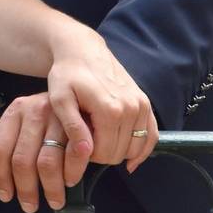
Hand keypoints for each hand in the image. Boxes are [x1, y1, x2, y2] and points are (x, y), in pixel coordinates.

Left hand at [0, 93, 70, 211]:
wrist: (82, 98)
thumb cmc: (47, 121)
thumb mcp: (20, 132)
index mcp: (14, 112)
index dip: (0, 177)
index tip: (6, 195)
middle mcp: (34, 111)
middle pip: (22, 160)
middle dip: (26, 189)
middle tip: (29, 206)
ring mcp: (58, 116)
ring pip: (47, 163)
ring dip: (50, 188)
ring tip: (54, 201)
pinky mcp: (81, 123)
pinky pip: (73, 157)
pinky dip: (71, 174)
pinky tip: (69, 182)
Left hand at [46, 22, 158, 180]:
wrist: (83, 51)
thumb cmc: (67, 76)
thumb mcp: (60, 100)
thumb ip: (73, 127)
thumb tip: (86, 152)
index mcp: (110, 110)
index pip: (104, 153)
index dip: (88, 156)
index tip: (77, 144)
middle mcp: (132, 108)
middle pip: (120, 153)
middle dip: (102, 155)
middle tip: (86, 142)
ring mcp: (142, 105)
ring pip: (136, 148)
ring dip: (119, 152)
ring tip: (100, 141)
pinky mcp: (146, 104)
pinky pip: (152, 136)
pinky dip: (143, 150)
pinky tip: (130, 160)